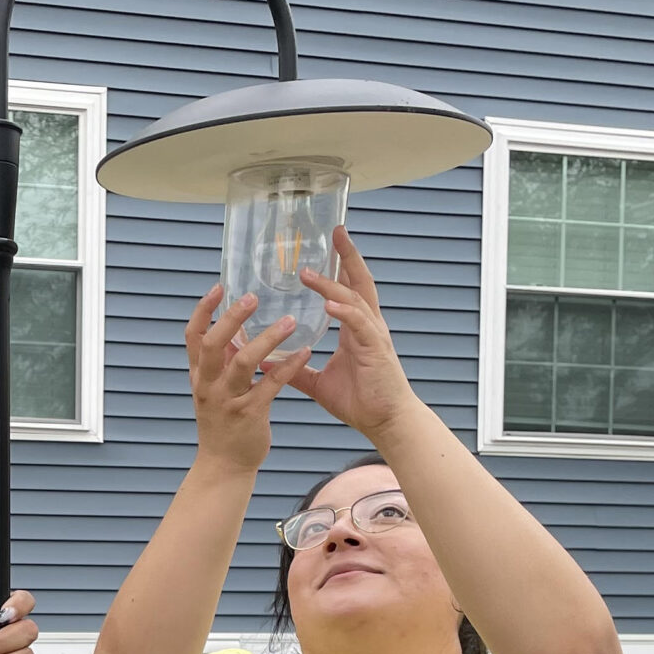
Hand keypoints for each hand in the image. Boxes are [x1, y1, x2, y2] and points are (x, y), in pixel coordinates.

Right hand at [185, 286, 306, 475]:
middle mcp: (208, 386)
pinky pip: (270, 385)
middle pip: (212, 344)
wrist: (224, 466)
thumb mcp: (213, 390)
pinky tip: (305, 351)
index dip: (203, 311)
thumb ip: (220, 363)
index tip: (218, 286)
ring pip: (243, 363)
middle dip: (230, 318)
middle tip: (252, 296)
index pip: (192, 337)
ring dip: (267, 339)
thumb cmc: (222, 425)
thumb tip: (233, 331)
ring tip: (290, 321)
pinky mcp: (249, 414)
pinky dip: (288, 366)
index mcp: (198, 376)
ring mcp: (227, 400)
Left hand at [266, 227, 427, 444]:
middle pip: (359, 282)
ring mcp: (373, 336)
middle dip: (347, 256)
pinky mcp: (376, 351)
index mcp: (356, 329)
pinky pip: (360, 325)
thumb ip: (295, 370)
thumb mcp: (319, 383)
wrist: (386, 423)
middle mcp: (367, 326)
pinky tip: (329, 304)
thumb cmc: (360, 402)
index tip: (328, 245)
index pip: (348, 289)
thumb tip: (267, 363)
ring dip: (332, 284)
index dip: (339, 267)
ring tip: (308, 272)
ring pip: (355, 299)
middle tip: (336, 230)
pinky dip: (344, 312)